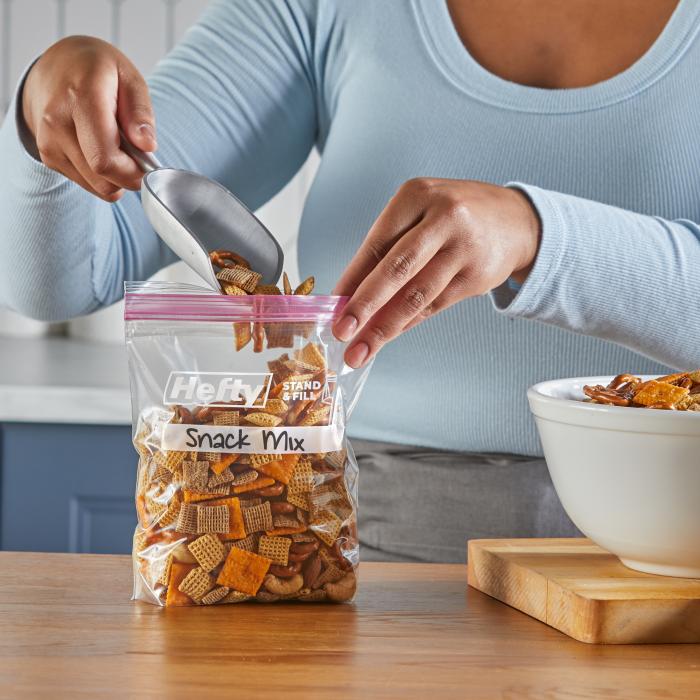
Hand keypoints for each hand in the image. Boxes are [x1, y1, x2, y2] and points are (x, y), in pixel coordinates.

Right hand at [22, 36, 156, 201]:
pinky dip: (102, 175)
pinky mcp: (48, 156)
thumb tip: (147, 145)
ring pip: (96, 186)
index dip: (133, 172)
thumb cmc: (98, 70)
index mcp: (81, 98)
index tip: (147, 164)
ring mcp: (49, 141)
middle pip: (102, 177)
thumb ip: (141, 113)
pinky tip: (100, 149)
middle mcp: (57, 122)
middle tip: (137, 156)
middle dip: (129, 176)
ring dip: (116, 177)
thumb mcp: (129, 78)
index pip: (105, 159)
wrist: (55, 66)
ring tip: (118, 147)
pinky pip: (87, 183)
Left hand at [332, 178, 540, 366]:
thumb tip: (349, 295)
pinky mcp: (477, 276)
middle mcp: (443, 217)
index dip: (351, 278)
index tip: (332, 306)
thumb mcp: (421, 212)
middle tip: (341, 332)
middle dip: (364, 305)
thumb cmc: (454, 217)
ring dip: (384, 327)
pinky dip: (407, 323)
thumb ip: (388, 247)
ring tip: (361, 351)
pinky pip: (434, 305)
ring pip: (416, 295)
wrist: (517, 221)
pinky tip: (389, 336)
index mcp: (417, 195)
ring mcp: (464, 248)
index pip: (376, 243)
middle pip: (396, 269)